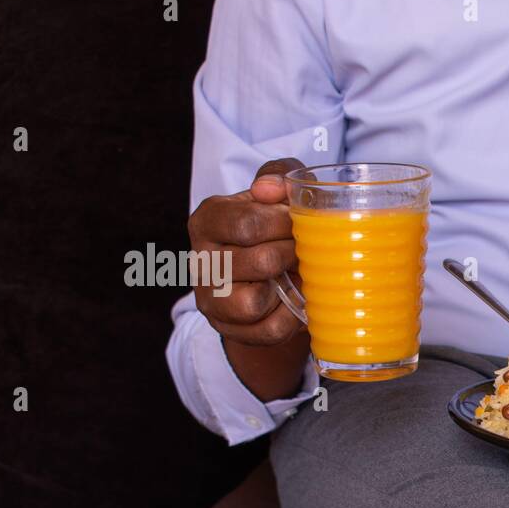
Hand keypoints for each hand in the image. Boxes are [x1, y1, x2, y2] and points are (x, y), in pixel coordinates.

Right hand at [186, 157, 311, 399]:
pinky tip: (295, 299)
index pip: (248, 225)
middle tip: (306, 251)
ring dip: (287, 289)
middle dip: (294, 256)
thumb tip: (272, 189)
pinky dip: (290, 318)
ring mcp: (210, 299)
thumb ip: (279, 176)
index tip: (303, 224)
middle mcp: (201, 261)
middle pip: (260, 262)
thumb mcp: (276, 191)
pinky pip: (267, 331)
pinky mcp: (227, 328)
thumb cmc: (270, 223)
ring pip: (254, 303)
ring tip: (297, 274)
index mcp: (208, 220)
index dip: (287, 226)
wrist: (263, 269)